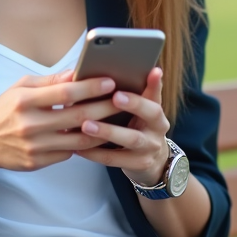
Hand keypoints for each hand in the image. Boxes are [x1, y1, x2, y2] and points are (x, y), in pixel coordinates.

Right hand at [0, 70, 121, 172]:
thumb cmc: (4, 111)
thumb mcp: (20, 88)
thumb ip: (49, 82)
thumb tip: (76, 73)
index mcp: (25, 101)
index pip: (65, 92)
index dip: (90, 87)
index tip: (110, 82)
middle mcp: (30, 124)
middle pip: (77, 116)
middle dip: (104, 107)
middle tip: (123, 100)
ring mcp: (34, 146)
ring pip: (78, 140)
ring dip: (101, 130)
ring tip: (117, 119)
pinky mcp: (37, 163)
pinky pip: (68, 153)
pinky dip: (85, 145)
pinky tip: (98, 136)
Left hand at [76, 67, 170, 186]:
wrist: (153, 162)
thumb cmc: (138, 128)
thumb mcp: (142, 112)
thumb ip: (134, 93)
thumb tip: (111, 73)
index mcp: (157, 111)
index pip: (157, 93)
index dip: (155, 84)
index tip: (151, 71)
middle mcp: (158, 128)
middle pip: (150, 114)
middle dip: (134, 104)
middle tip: (115, 97)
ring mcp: (150, 148)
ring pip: (131, 139)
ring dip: (108, 131)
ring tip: (86, 125)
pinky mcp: (138, 165)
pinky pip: (114, 158)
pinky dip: (95, 152)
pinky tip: (78, 146)